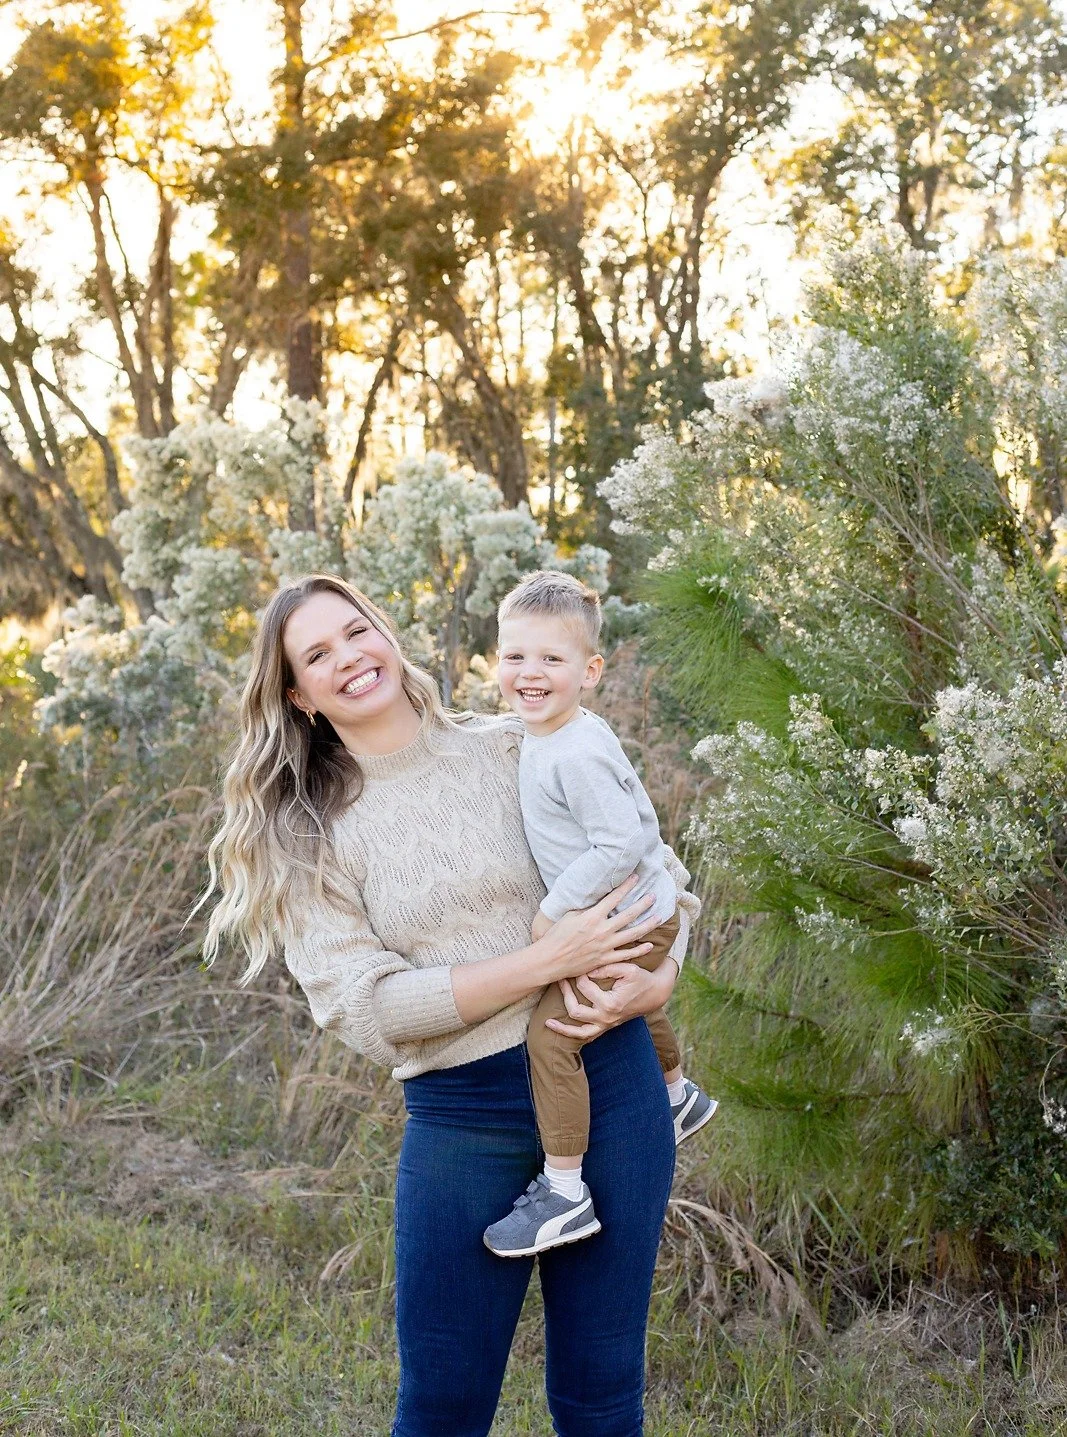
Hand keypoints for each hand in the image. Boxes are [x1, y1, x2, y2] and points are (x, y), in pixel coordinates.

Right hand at [532, 876, 662, 983]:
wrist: (550, 960)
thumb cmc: (557, 936)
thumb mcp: (570, 916)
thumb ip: (586, 909)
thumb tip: (597, 901)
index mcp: (592, 916)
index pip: (614, 898)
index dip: (626, 886)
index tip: (636, 878)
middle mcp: (602, 930)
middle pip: (628, 915)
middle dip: (643, 904)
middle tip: (654, 896)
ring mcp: (605, 946)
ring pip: (632, 934)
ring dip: (647, 925)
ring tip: (659, 918)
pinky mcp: (605, 959)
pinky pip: (626, 955)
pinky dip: (639, 950)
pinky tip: (649, 945)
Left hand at [544, 957, 679, 1041]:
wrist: (655, 993)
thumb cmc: (641, 979)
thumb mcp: (628, 968)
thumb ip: (606, 968)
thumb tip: (585, 970)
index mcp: (611, 1003)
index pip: (585, 986)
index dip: (579, 972)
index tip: (577, 962)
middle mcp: (606, 1017)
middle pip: (575, 1009)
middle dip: (564, 993)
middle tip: (559, 978)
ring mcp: (606, 1025)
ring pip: (578, 1031)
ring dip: (562, 1027)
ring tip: (547, 1022)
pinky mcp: (606, 1027)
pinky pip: (586, 1036)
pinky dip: (571, 1034)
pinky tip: (559, 1029)